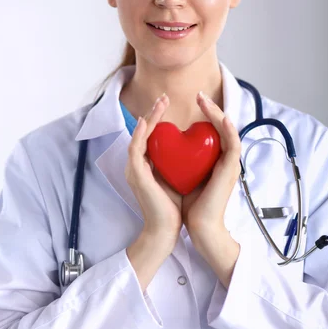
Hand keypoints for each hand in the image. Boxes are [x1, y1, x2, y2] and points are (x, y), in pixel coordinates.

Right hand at [125, 93, 182, 249]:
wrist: (166, 230)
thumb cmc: (173, 208)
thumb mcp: (178, 178)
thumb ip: (180, 163)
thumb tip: (194, 149)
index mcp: (146, 165)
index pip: (151, 136)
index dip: (158, 119)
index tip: (170, 106)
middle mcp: (137, 165)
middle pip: (143, 132)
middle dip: (153, 113)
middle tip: (164, 98)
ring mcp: (134, 169)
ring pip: (138, 136)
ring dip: (149, 118)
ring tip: (160, 103)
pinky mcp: (136, 175)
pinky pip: (135, 149)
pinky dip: (141, 134)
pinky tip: (150, 121)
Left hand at [182, 92, 241, 247]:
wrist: (199, 227)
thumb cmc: (187, 206)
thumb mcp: (177, 176)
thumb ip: (174, 161)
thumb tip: (160, 147)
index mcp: (212, 160)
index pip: (210, 131)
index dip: (203, 115)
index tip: (191, 105)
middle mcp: (223, 159)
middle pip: (221, 126)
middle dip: (211, 108)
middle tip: (199, 95)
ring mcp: (230, 164)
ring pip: (228, 130)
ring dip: (217, 112)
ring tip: (205, 100)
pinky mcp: (231, 169)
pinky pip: (233, 144)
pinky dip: (228, 129)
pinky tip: (220, 117)